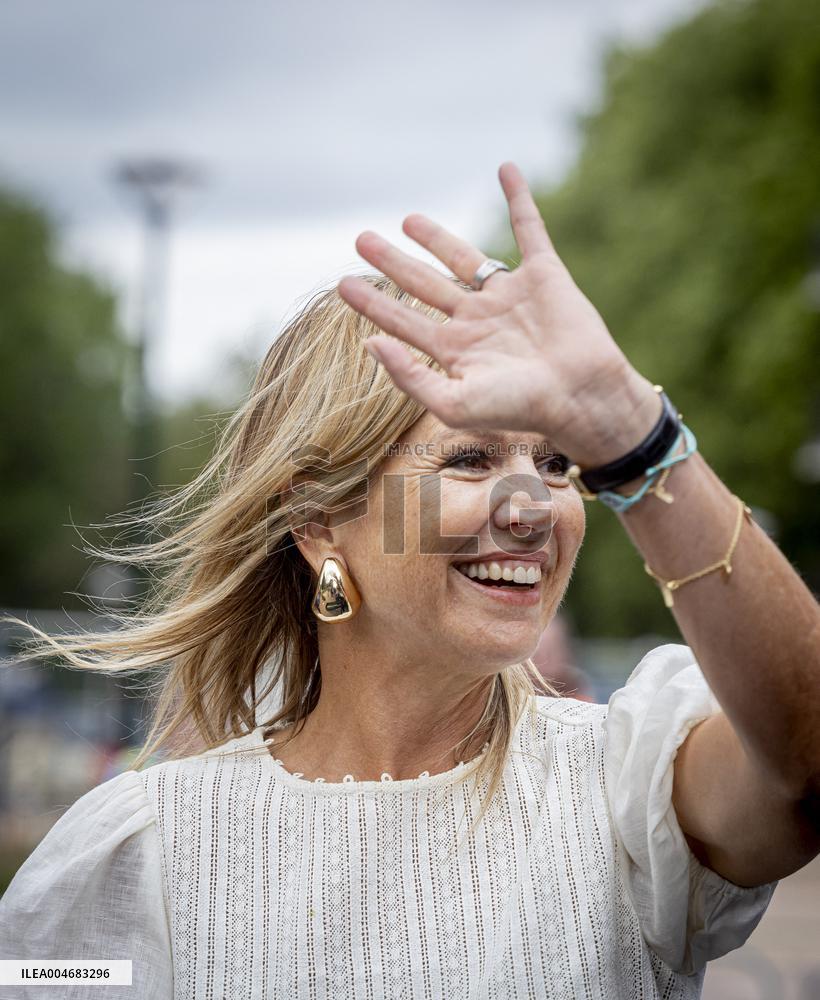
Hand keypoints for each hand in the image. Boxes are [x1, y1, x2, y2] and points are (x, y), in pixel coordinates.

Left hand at [337, 161, 659, 465]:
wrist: (580, 395)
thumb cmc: (520, 409)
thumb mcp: (454, 403)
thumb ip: (409, 377)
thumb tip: (369, 344)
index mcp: (456, 351)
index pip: (403, 321)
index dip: (372, 303)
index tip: (342, 285)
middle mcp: (478, 321)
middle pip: (425, 284)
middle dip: (393, 262)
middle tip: (362, 239)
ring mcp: (510, 296)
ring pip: (465, 258)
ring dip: (436, 238)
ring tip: (407, 220)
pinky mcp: (544, 276)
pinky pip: (530, 229)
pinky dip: (520, 198)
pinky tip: (505, 169)